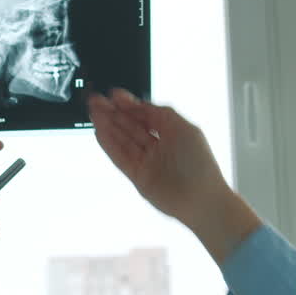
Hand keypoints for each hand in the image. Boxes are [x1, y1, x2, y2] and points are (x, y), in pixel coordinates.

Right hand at [88, 89, 225, 222]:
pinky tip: (100, 132)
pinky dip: (109, 145)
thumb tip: (141, 105)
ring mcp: (148, 162)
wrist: (201, 199)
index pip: (146, 115)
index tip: (115, 95)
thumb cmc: (199, 164)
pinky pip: (120, 158)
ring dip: (107, 126)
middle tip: (96, 101)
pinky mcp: (138, 177)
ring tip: (94, 113)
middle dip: (113, 113)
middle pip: (131, 126)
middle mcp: (159, 147)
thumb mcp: (183, 127)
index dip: (130, 105)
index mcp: (172, 133)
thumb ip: (160, 114)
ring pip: (123, 141)